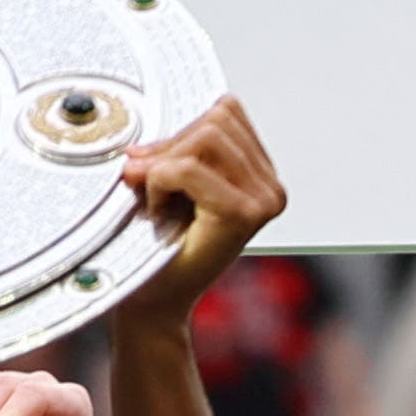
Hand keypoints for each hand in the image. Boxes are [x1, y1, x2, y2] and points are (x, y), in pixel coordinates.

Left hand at [115, 98, 285, 320]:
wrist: (154, 303)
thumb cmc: (159, 249)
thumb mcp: (172, 185)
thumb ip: (176, 150)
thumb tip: (145, 137)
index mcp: (262, 176)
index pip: (226, 112)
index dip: (181, 132)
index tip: (155, 166)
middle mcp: (271, 188)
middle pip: (217, 119)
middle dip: (170, 147)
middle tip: (147, 185)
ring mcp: (262, 201)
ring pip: (205, 136)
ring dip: (164, 166)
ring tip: (157, 201)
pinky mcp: (242, 213)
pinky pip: (187, 168)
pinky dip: (159, 182)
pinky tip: (157, 211)